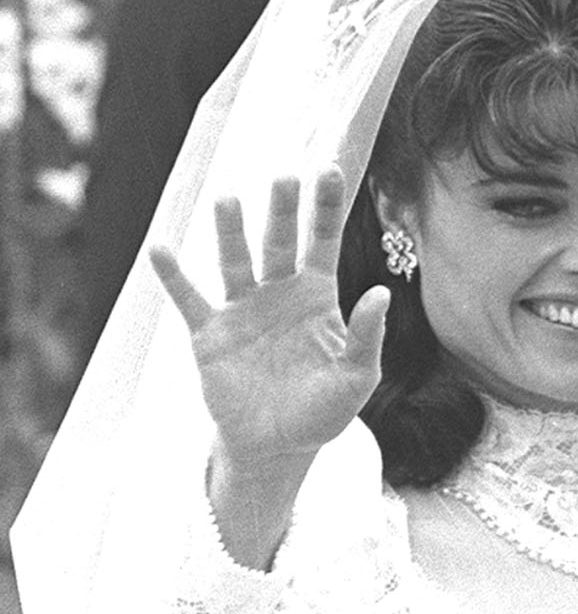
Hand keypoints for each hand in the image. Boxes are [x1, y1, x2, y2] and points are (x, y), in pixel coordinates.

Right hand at [152, 169, 388, 478]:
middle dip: (282, 210)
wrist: (277, 446)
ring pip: (235, 261)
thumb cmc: (323, 409)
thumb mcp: (356, 377)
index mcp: (318, 295)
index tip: (330, 168)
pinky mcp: (210, 334)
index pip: (324, 240)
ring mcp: (243, 310)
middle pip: (280, 241)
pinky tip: (160, 249)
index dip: (326, 205)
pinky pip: (190, 300)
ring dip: (230, 232)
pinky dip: (174, 276)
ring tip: (227, 199)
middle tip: (283, 177)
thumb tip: (381, 293)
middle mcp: (279, 292)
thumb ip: (367, 335)